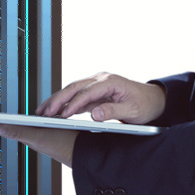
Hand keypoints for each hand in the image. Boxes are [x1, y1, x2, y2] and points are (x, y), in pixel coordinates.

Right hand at [41, 74, 165, 123]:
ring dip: (57, 101)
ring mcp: (96, 85)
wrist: (152, 100)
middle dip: (57, 100)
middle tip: (44, 113)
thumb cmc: (144, 104)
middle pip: (74, 87)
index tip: (63, 114)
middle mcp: (100, 80)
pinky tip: (54, 112)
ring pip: (71, 91)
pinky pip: (75, 97)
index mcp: (110, 81)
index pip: (87, 92)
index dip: (74, 103)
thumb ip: (113, 112)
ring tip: (42, 112)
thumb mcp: (131, 111)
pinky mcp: (94, 93)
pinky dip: (64, 104)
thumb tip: (95, 115)